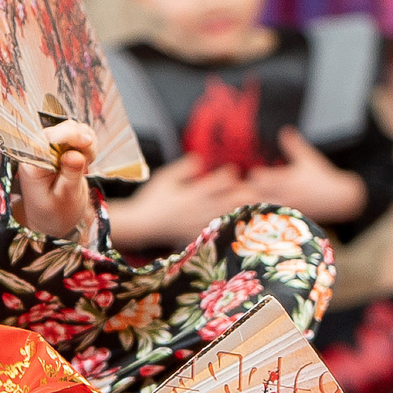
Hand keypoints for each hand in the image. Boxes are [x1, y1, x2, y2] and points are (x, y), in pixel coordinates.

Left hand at [14, 119, 96, 239]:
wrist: (51, 221)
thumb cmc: (54, 213)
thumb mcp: (64, 198)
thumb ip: (70, 175)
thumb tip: (75, 155)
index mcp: (32, 165)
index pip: (46, 138)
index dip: (66, 135)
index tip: (85, 142)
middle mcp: (37, 153)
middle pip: (60, 129)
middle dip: (79, 138)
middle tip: (88, 160)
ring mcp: (48, 149)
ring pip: (71, 129)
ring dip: (86, 142)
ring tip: (86, 165)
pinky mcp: (60, 150)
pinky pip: (77, 136)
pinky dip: (88, 144)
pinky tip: (86, 161)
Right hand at [101, 153, 248, 250]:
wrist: (141, 225)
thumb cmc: (152, 199)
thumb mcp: (164, 177)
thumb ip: (184, 167)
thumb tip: (201, 158)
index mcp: (192, 194)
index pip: (220, 181)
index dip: (229, 173)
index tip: (231, 169)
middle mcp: (200, 210)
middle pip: (232, 200)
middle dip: (243, 192)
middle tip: (251, 186)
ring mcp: (201, 223)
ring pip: (229, 214)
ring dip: (239, 205)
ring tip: (248, 200)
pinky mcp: (199, 233)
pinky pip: (219, 227)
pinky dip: (228, 220)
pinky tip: (232, 216)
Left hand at [238, 131, 365, 225]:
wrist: (339, 200)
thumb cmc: (322, 177)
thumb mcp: (309, 158)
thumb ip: (293, 145)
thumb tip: (285, 129)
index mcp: (288, 180)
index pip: (262, 178)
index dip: (255, 176)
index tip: (254, 173)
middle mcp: (283, 195)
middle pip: (254, 196)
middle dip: (244, 192)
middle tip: (239, 188)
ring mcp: (282, 208)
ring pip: (256, 209)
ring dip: (247, 204)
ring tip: (242, 199)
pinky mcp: (283, 217)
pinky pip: (264, 219)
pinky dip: (255, 215)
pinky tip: (251, 211)